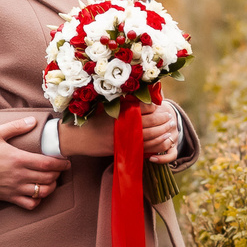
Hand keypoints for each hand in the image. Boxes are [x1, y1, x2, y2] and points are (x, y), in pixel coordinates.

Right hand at [0, 116, 68, 209]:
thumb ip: (16, 126)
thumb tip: (33, 121)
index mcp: (19, 158)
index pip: (48, 164)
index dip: (61, 164)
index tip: (66, 161)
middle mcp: (20, 175)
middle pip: (49, 178)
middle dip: (58, 174)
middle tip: (59, 169)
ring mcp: (15, 188)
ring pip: (42, 192)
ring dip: (51, 187)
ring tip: (51, 181)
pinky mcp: (9, 197)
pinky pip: (30, 204)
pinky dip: (37, 200)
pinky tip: (37, 193)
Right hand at [58, 98, 182, 161]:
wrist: (76, 138)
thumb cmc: (90, 120)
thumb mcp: (104, 107)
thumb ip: (122, 102)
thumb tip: (140, 96)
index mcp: (119, 112)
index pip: (142, 108)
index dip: (154, 107)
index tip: (160, 106)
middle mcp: (122, 126)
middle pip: (150, 122)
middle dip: (162, 120)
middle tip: (170, 117)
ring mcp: (122, 139)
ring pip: (149, 137)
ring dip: (162, 132)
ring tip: (170, 128)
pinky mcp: (121, 150)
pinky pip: (143, 149)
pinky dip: (156, 146)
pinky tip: (163, 142)